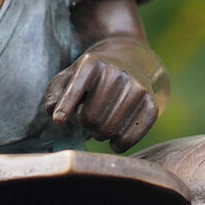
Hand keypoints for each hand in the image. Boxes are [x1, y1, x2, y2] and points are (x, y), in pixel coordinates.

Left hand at [45, 37, 163, 152]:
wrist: (133, 59)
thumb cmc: (94, 74)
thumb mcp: (72, 73)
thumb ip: (56, 92)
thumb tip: (52, 113)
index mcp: (92, 63)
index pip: (75, 89)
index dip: (65, 108)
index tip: (58, 121)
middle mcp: (116, 72)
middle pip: (91, 118)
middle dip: (85, 124)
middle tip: (87, 119)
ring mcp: (137, 87)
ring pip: (110, 129)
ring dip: (100, 135)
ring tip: (100, 125)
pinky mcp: (152, 103)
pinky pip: (131, 136)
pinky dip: (119, 145)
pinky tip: (115, 141)